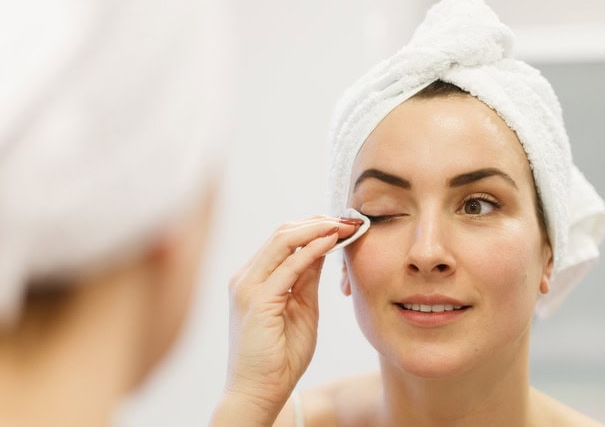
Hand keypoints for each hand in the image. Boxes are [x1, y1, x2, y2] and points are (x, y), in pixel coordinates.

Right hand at [212, 216, 361, 425]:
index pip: (284, 238)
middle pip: (283, 232)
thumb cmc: (280, 357)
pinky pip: (287, 266)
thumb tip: (324, 247)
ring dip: (318, 228)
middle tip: (350, 219)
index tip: (345, 223)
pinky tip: (332, 242)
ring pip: (282, 239)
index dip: (316, 226)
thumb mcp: (301, 308)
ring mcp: (247, 287)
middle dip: (319, 221)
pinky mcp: (256, 301)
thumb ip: (307, 278)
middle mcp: (245, 277)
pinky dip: (311, 249)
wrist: (259, 393)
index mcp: (254, 278)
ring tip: (345, 224)